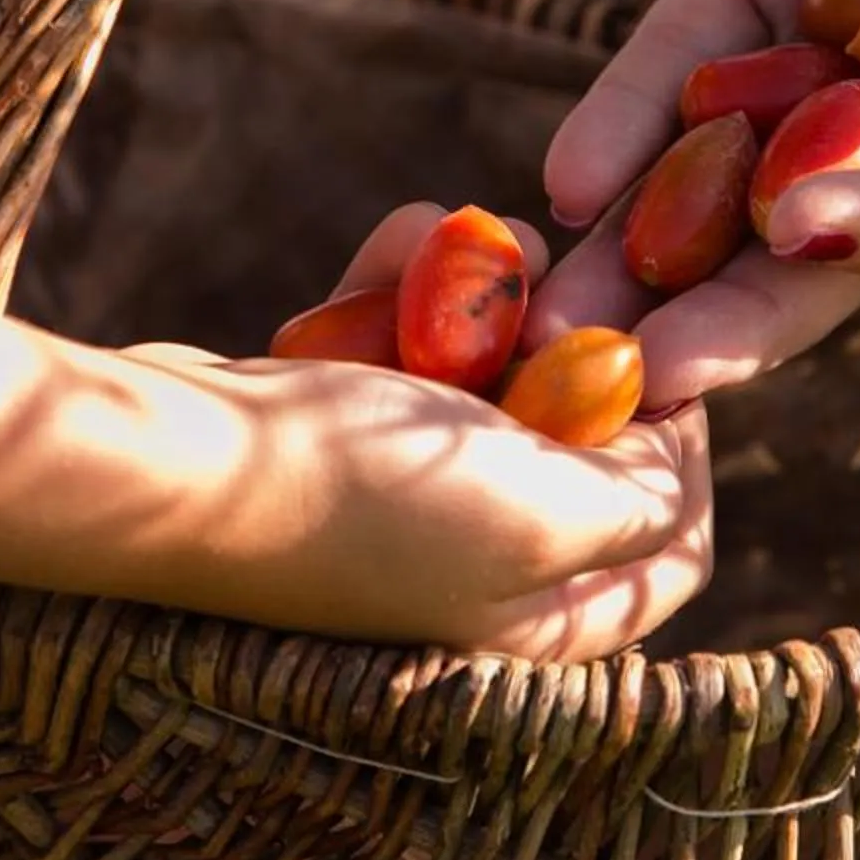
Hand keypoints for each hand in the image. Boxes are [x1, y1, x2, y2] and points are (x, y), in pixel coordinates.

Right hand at [120, 202, 710, 658]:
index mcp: (537, 620)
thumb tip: (669, 458)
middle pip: (582, 448)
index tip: (660, 368)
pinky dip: (403, 285)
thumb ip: (641, 498)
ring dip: (491, 295)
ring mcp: (394, 498)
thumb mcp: (548, 510)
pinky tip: (405, 239)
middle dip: (576, 347)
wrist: (172, 462)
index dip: (687, 454)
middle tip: (560, 288)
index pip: (669, 548)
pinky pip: (397, 343)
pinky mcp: (325, 430)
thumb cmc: (368, 498)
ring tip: (480, 242)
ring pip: (488, 375)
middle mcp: (473, 569)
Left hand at [533, 0, 859, 402]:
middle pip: (857, 214)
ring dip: (666, 257)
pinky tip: (561, 187)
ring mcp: (841, 18)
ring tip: (565, 334)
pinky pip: (683, 58)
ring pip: (751, 168)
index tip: (820, 237)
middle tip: (650, 379)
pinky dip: (628, 122)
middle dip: (759, 304)